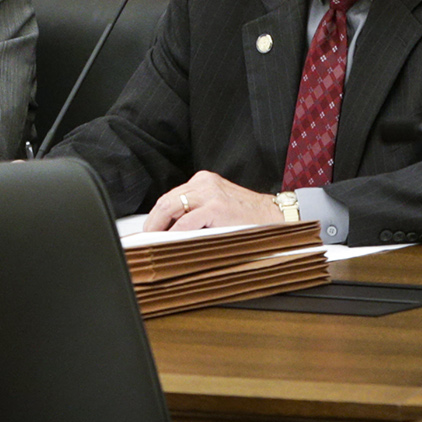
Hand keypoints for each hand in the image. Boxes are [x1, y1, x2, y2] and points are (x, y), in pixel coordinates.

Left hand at [145, 171, 285, 231]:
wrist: (274, 216)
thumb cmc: (247, 216)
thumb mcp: (218, 204)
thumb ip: (197, 210)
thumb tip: (172, 228)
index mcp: (203, 181)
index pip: (171, 196)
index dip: (157, 214)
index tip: (150, 228)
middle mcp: (204, 183)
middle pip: (166, 200)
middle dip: (153, 220)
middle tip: (146, 237)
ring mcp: (210, 193)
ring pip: (171, 207)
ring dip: (159, 226)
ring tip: (154, 240)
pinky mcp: (216, 207)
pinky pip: (187, 221)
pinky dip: (175, 232)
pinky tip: (171, 241)